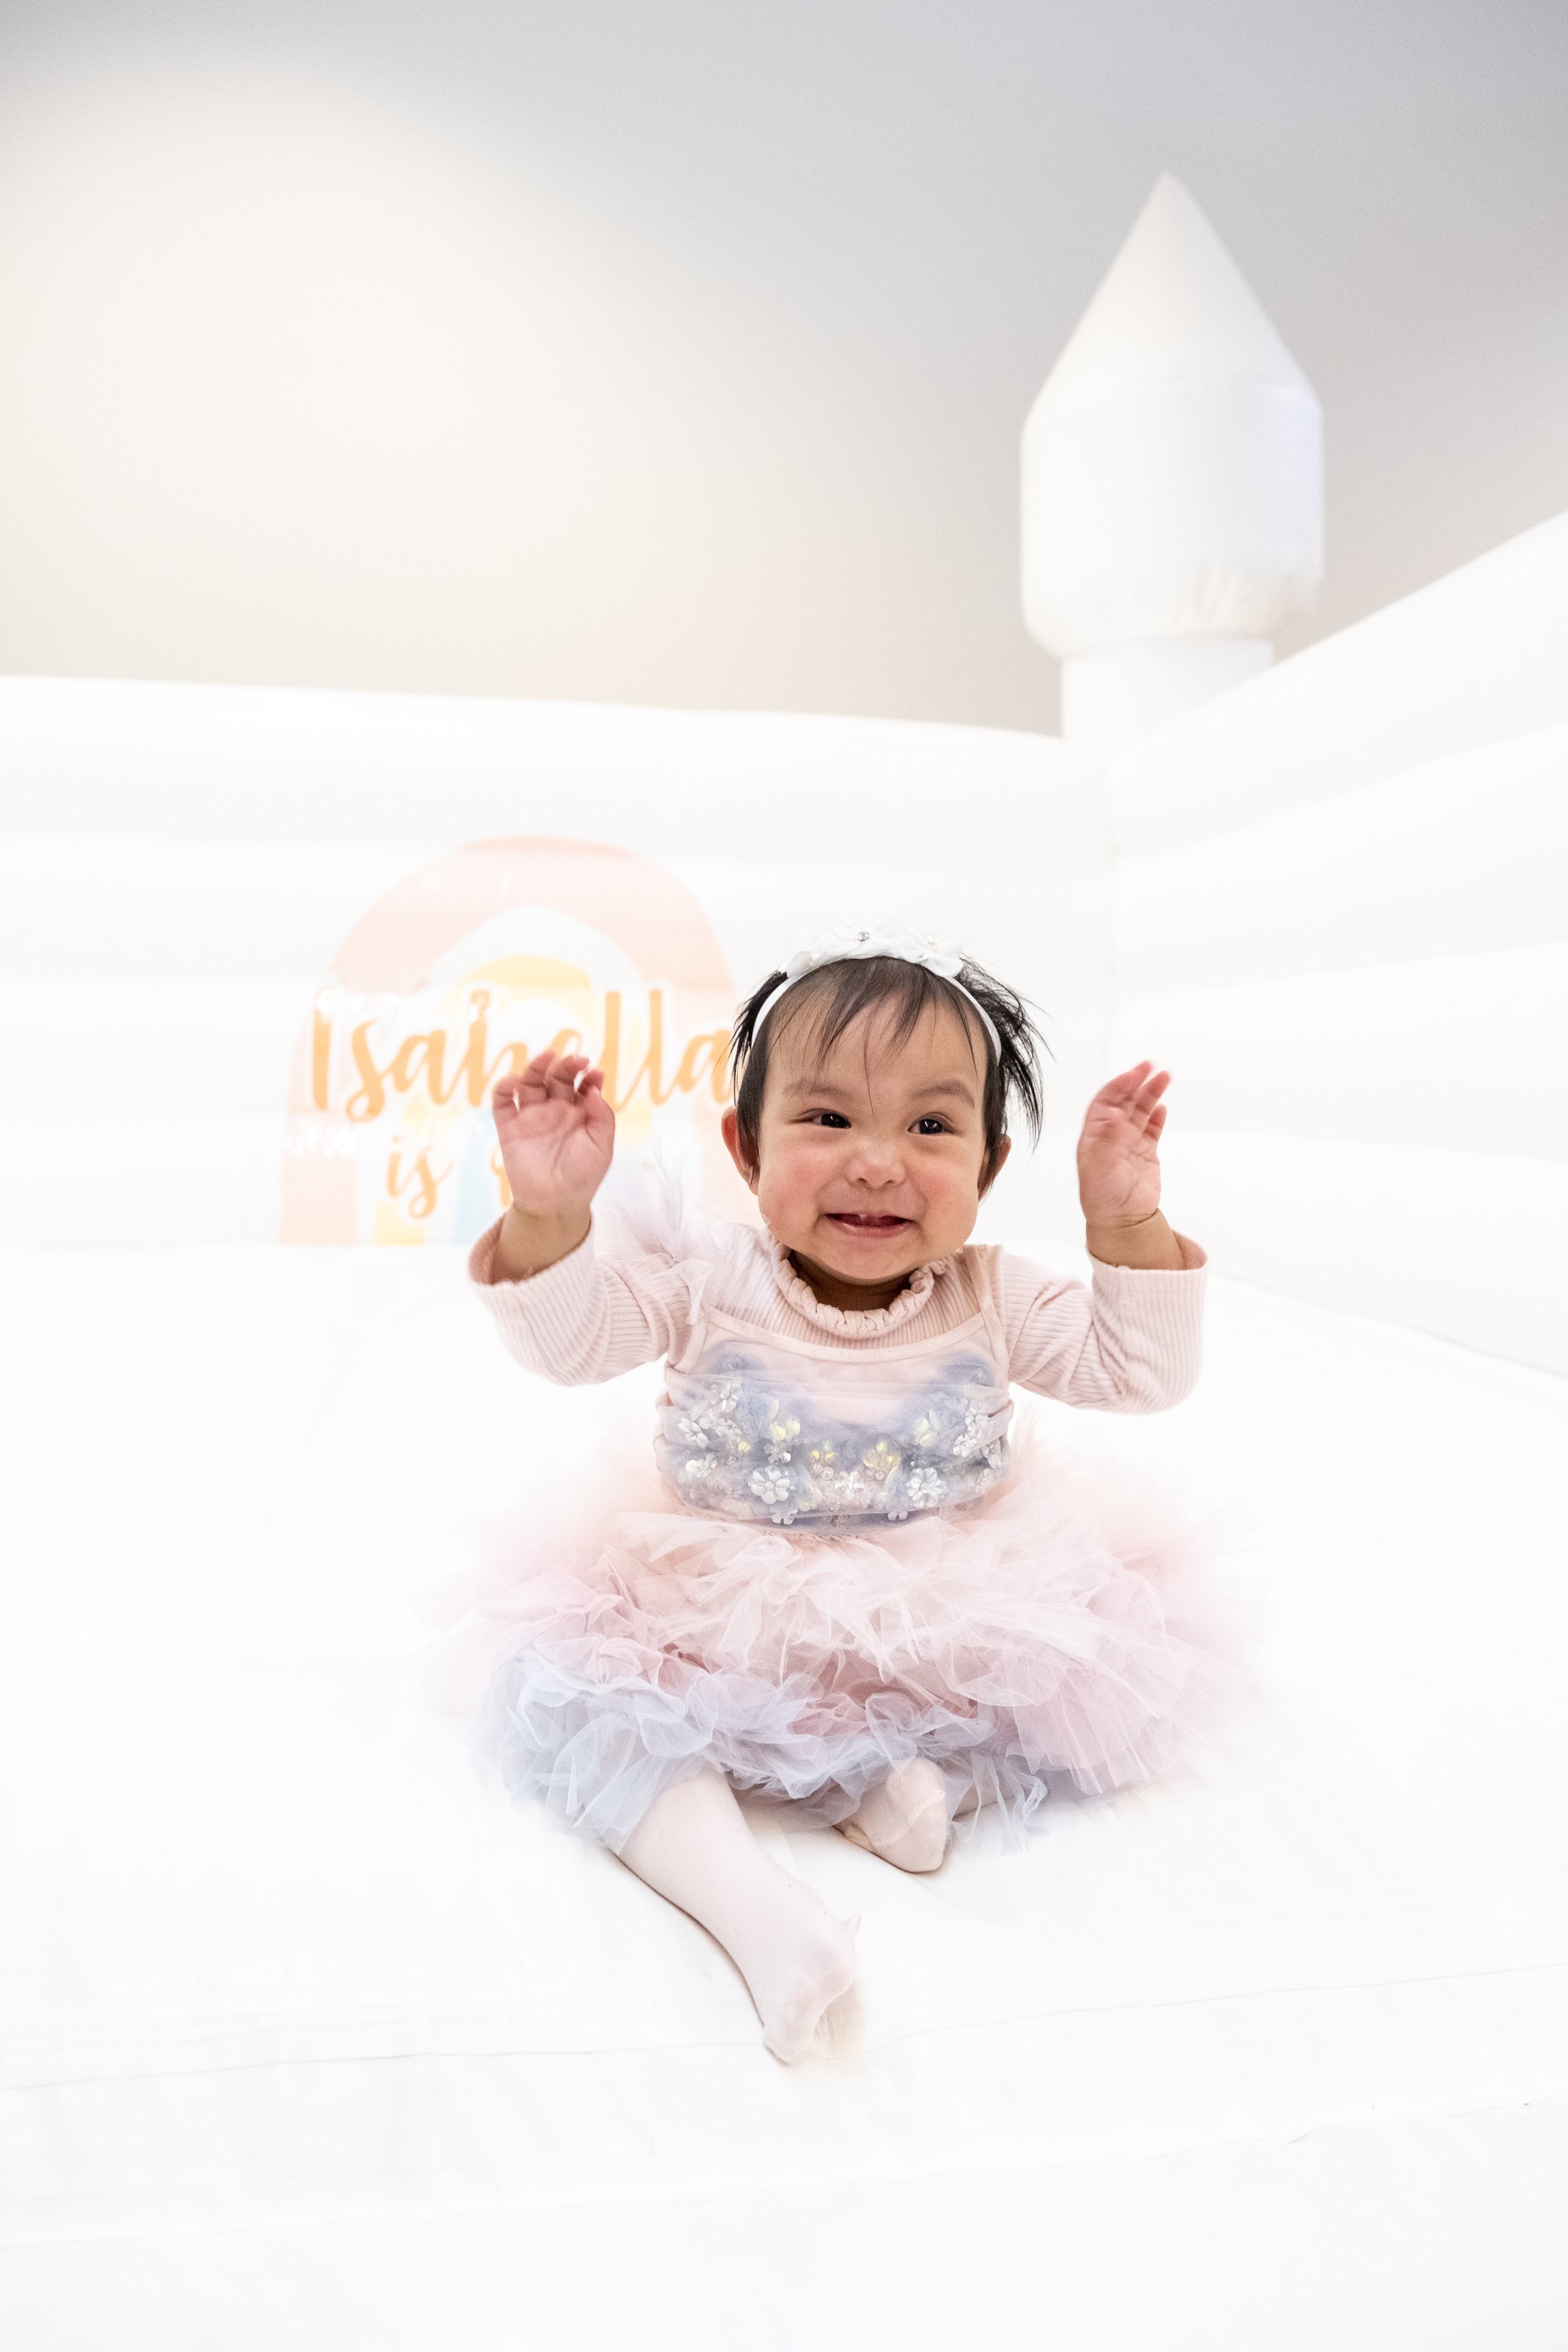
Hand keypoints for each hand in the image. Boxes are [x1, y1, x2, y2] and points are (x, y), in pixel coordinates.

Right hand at [491, 1051, 614, 1219]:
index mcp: (578, 1113)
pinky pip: (502, 1102)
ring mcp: (531, 1116)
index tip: (595, 1072)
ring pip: (530, 1083)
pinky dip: (504, 1087)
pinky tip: (515, 1080)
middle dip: (566, 1066)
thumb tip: (594, 1090)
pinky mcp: (510, 1127)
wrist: (554, 1205)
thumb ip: (602, 1118)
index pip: (582, 1085)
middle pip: (557, 1078)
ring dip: (536, 1067)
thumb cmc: (582, 1177)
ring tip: (546, 1056)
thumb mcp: (602, 1147)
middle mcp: (554, 1110)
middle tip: (576, 1060)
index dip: (588, 1075)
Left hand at [1077, 1061, 1168, 1230]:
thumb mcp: (1100, 1167)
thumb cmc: (1103, 1197)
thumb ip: (1109, 1139)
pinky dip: (1157, 1117)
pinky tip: (1162, 1107)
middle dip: (1136, 1082)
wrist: (1122, 1221)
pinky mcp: (1146, 1154)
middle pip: (1124, 1102)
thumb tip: (1116, 1113)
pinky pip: (1152, 1129)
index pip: (1105, 1103)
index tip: (1132, 1075)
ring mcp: (1129, 1144)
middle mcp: (1111, 1136)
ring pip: (1141, 1112)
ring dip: (1151, 1094)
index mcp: (1094, 1136)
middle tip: (1150, 1066)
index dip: (1118, 1086)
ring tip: (1164, 1078)